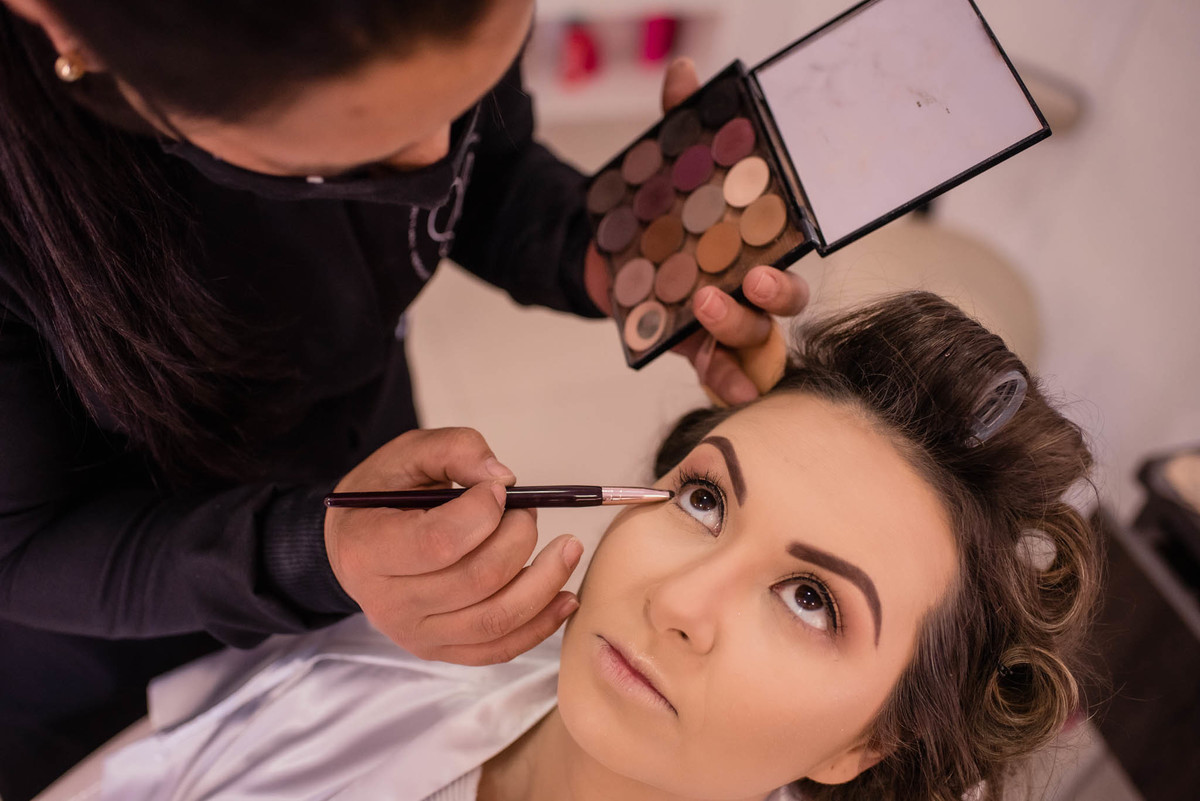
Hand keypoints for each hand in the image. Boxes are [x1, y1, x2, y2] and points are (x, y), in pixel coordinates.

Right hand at [325, 428, 582, 665]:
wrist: (355, 544)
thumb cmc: (384, 494)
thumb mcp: (409, 453)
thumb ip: (456, 450)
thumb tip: (505, 479)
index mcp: (370, 550)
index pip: (440, 543)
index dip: (483, 513)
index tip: (497, 490)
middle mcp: (389, 603)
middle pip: (478, 581)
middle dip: (519, 539)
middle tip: (527, 513)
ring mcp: (416, 635)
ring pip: (497, 619)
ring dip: (545, 582)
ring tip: (567, 548)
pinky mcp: (441, 650)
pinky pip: (500, 648)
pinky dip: (541, 625)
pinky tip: (566, 596)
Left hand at [584, 58, 809, 403]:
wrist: (610, 250)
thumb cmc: (660, 213)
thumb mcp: (667, 169)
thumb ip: (680, 125)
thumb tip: (684, 73)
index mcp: (756, 252)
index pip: (787, 269)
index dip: (782, 276)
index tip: (757, 268)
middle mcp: (749, 293)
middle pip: (777, 311)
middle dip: (765, 302)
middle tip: (737, 285)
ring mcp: (722, 326)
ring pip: (750, 344)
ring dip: (733, 334)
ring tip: (699, 308)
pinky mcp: (691, 347)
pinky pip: (719, 373)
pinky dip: (725, 383)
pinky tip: (721, 393)